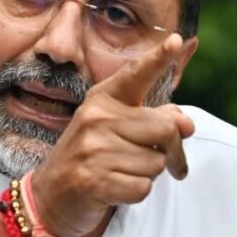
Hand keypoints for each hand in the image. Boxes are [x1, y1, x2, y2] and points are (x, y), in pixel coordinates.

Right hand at [31, 34, 195, 236]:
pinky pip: (142, 188)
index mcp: (103, 99)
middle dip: (173, 151)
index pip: (136, 74)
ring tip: (122, 173)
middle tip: (169, 163)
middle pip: (167, 129)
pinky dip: (136, 193)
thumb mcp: (115, 129)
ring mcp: (92, 149)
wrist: (50, 196)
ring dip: (148, 174)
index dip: (158, 58)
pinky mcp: (93, 181)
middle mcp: (96, 118)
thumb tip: (186, 123)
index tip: (177, 40)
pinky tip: (115, 189)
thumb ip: (152, 119)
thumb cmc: (92, 158)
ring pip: (156, 163)